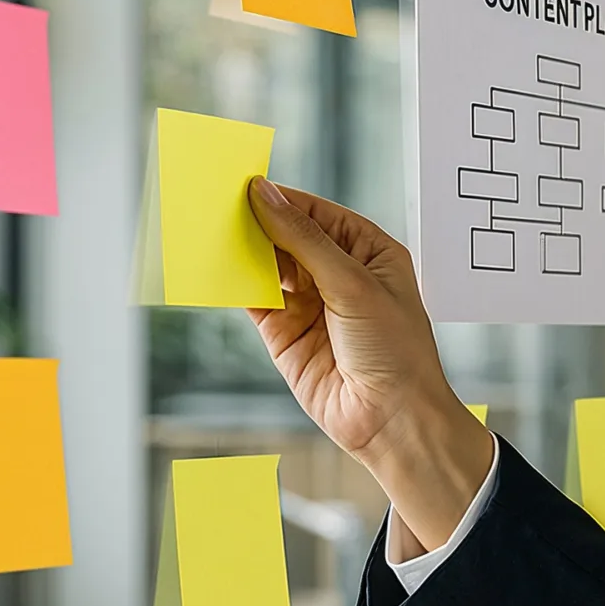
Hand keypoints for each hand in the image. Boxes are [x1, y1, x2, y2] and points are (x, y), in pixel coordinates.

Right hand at [244, 179, 492, 557]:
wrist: (392, 420)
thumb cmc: (397, 351)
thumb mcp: (354, 284)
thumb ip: (304, 240)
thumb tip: (265, 196)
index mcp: (370, 254)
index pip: (318, 215)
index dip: (284, 200)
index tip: (245, 185)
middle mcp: (340, 276)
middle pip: (288, 237)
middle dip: (256, 223)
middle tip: (215, 204)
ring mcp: (311, 306)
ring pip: (267, 267)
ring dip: (241, 252)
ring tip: (207, 230)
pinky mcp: (286, 336)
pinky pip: (254, 300)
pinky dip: (233, 285)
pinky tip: (212, 268)